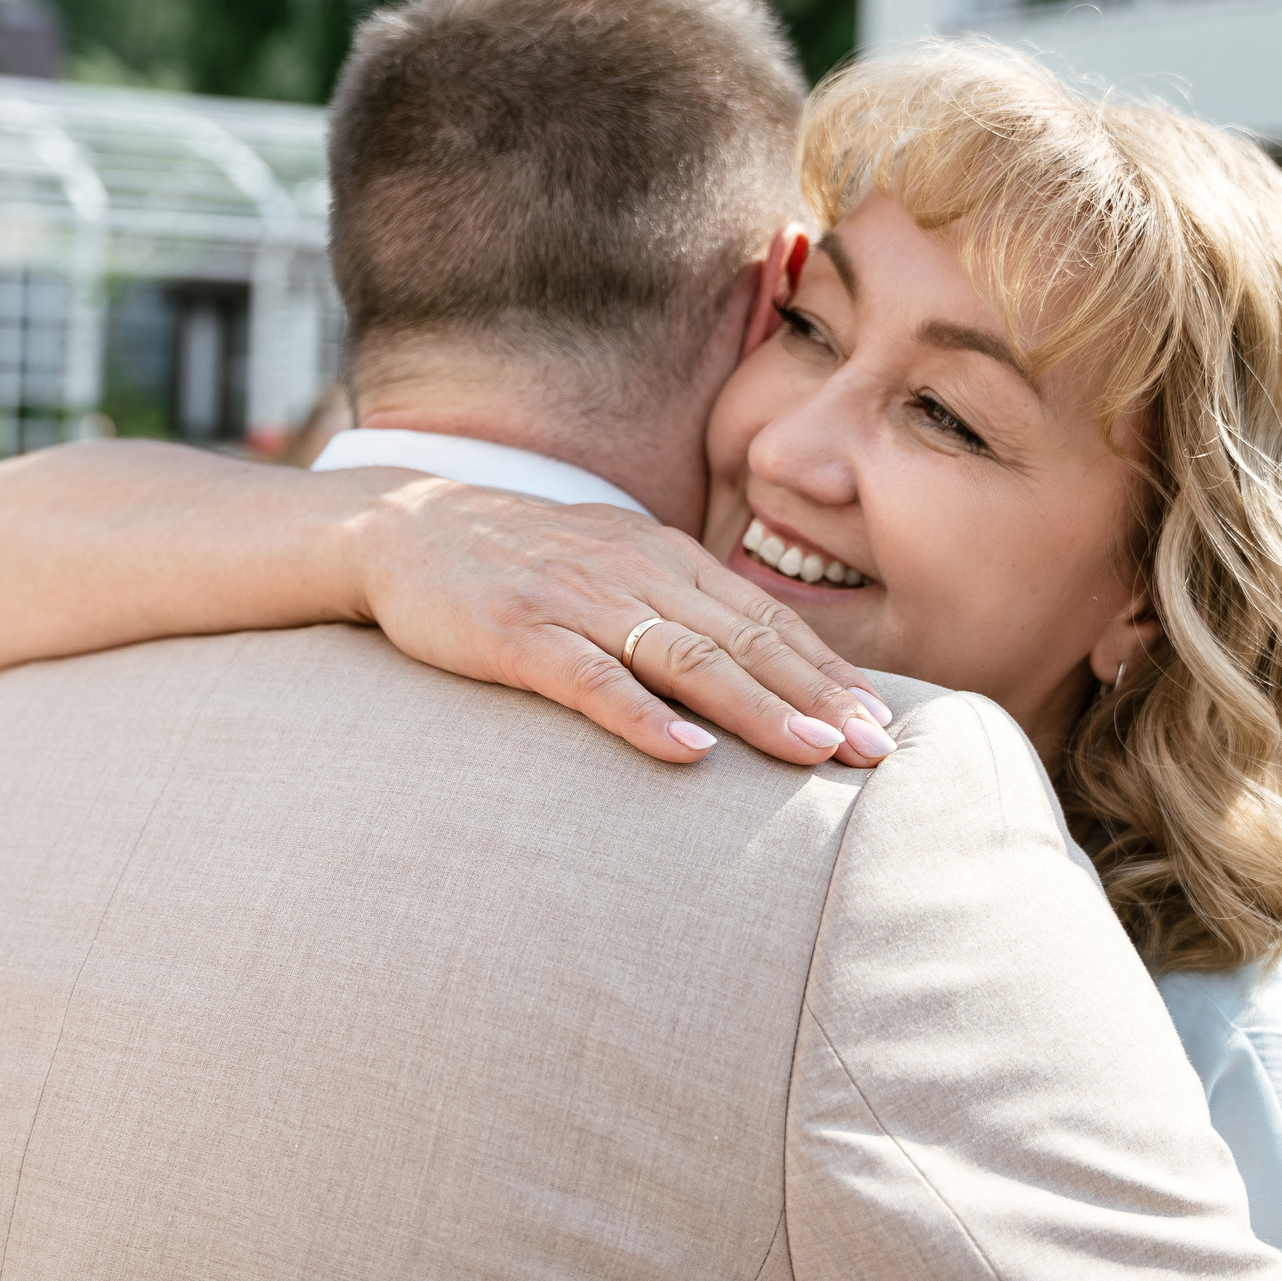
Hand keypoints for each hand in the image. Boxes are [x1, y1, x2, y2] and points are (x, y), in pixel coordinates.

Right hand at [346, 478, 897, 766]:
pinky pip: (592, 679)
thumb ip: (674, 606)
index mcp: (662, 558)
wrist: (401, 527)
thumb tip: (753, 664)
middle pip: (743, 639)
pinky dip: (643, 717)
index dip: (826, 671)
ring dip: (755, 708)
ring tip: (811, 752)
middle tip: (874, 749)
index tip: (880, 721)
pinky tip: (688, 753)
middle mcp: (632, 572)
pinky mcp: (518, 634)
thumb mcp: (608, 566)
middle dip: (816, 696)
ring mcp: (576, 601)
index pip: (764, 618)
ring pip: (686, 658)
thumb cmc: (515, 561)